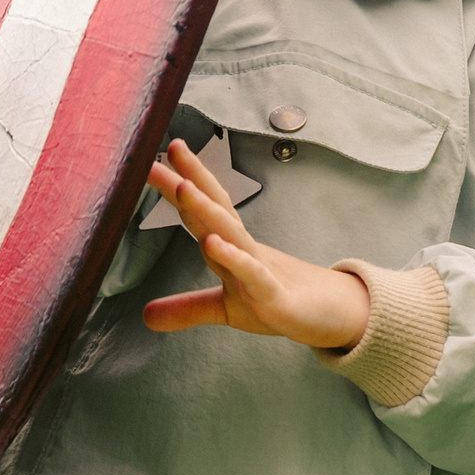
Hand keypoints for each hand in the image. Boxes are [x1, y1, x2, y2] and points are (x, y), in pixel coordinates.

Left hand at [141, 138, 371, 350]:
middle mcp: (243, 250)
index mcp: (229, 247)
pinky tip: (213, 244)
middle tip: (163, 156)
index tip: (149, 162)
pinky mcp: (274, 297)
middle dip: (189, 181)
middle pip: (215, 210)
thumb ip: (187, 308)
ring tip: (183, 188)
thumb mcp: (225, 309)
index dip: (177, 187)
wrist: (328, 317)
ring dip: (207, 210)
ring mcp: (259, 270)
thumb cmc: (274, 303)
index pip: (201, 212)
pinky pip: (252, 273)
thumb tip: (145, 316)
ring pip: (231, 233)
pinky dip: (234, 258)